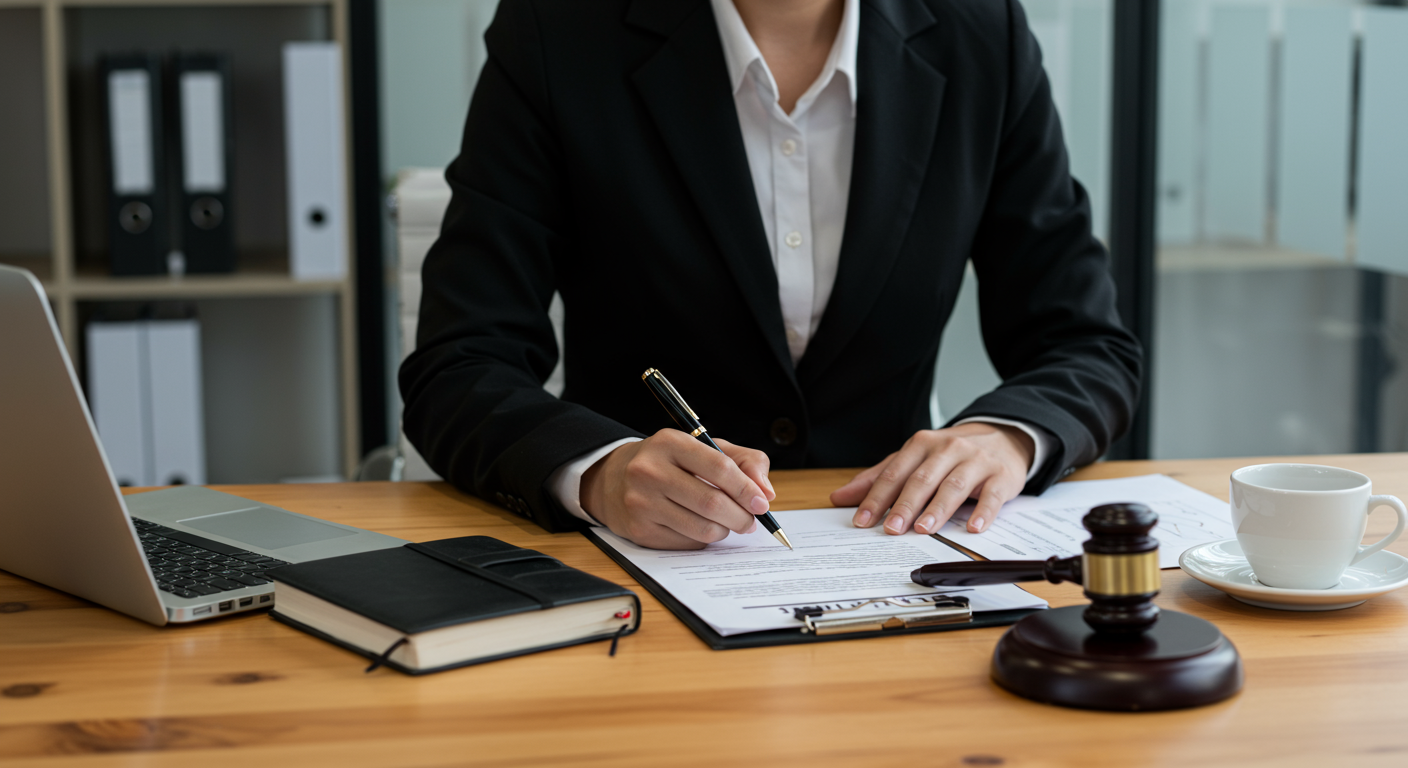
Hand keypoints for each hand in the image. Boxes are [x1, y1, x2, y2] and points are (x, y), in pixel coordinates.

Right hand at [581, 429, 775, 549]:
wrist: (613, 480)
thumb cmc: (668, 463)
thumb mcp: (702, 448)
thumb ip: (743, 461)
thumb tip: (765, 492)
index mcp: (670, 443)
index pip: (719, 468)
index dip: (747, 489)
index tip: (761, 503)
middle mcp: (650, 471)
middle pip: (712, 502)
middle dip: (741, 516)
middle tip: (750, 521)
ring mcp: (641, 502)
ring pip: (702, 527)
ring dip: (725, 530)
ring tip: (727, 523)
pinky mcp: (639, 530)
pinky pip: (687, 542)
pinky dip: (703, 538)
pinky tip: (700, 526)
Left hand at [830, 422, 1034, 535]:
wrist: (1002, 436)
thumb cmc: (951, 454)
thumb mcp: (914, 459)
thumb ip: (879, 477)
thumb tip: (840, 497)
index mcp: (922, 444)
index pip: (895, 473)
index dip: (876, 497)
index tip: (862, 520)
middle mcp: (948, 449)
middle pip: (922, 479)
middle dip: (905, 505)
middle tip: (891, 529)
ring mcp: (976, 461)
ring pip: (954, 485)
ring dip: (937, 509)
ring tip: (923, 529)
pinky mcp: (1001, 476)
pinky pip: (992, 495)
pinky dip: (984, 512)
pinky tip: (973, 528)